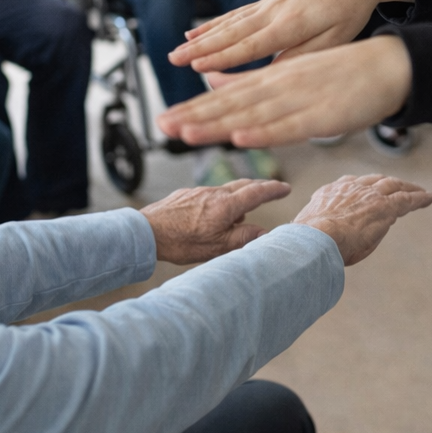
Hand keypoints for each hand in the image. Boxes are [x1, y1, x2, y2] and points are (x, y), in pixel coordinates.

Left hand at [139, 178, 292, 264]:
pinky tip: (214, 214)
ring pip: (226, 189)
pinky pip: (210, 194)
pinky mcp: (186, 194)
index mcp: (226, 206)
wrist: (145, 232)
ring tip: (242, 211)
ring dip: (239, 195)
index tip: (285, 188)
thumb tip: (263, 232)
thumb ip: (243, 237)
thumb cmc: (179, 242)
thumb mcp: (217, 247)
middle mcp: (214, 193)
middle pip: (244, 185)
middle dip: (261, 186)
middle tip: (272, 190)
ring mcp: (199, 191)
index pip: (257, 192)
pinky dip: (220, 199)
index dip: (274, 189)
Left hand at [160, 35, 412, 147]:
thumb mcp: (294, 74)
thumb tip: (215, 83)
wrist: (389, 64)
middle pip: (232, 105)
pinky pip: (290, 126)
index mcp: (275, 79)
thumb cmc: (343, 75)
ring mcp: (302, 99)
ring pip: (253, 114)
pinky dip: (265, 132)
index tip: (164, 120)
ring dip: (218, 124)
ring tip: (186, 133)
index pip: (227, 97)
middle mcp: (282, 86)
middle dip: (195, 117)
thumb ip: (256, 83)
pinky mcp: (323, 114)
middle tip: (162, 127)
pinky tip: (241, 137)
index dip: (195, 109)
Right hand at [168, 0, 414, 74]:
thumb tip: (274, 76)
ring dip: (201, 36)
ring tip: (177, 49)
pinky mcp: (269, 0)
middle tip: (173, 60)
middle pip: (232, 33)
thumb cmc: (348, 12)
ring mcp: (269, 4)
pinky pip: (236, 13)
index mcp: (293, 24)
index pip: (252, 45)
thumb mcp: (335, 40)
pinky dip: (214, 23)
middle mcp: (275, 11)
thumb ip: (303, 57)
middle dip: (201, 48)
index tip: (198, 67)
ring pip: (229, 22)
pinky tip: (196, 31)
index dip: (224, 58)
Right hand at [293, 173, 431, 265]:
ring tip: (419, 192)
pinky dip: (419, 198)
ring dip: (407, 188)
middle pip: (374, 181)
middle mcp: (350, 188)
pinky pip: (406, 199)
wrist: (316, 239)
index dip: (359, 187)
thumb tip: (328, 236)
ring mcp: (368, 195)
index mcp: (329, 193)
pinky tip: (429, 198)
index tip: (364, 190)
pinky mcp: (385, 206)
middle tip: (397, 187)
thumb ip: (322, 229)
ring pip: (394, 186)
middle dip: (386, 183)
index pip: (348, 185)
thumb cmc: (308, 243)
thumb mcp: (312, 233)